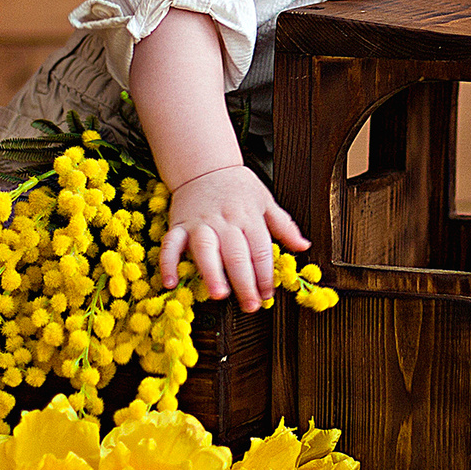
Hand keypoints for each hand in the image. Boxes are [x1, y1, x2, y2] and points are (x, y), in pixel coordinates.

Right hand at [159, 164, 309, 311]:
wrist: (205, 165)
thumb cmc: (237, 186)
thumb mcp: (265, 201)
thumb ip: (284, 226)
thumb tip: (303, 246)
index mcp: (249, 217)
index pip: (261, 250)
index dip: (266, 275)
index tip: (268, 294)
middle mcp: (225, 221)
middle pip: (237, 254)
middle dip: (244, 282)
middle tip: (250, 304)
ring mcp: (200, 223)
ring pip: (206, 249)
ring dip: (212, 272)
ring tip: (219, 294)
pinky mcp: (179, 224)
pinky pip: (170, 244)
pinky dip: (167, 263)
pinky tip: (170, 283)